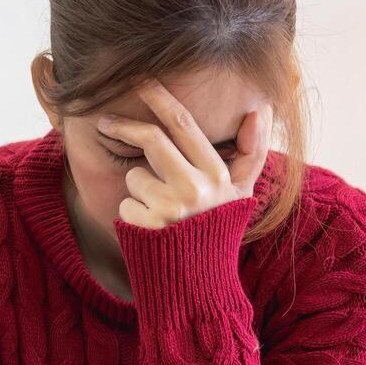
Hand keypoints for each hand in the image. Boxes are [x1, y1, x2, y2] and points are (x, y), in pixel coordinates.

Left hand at [97, 78, 272, 229]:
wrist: (198, 285)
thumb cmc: (216, 231)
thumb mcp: (241, 194)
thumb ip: (252, 151)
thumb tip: (260, 108)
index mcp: (217, 173)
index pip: (183, 123)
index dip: (158, 96)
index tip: (140, 79)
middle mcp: (195, 187)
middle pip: (151, 139)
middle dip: (123, 126)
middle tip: (105, 121)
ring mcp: (170, 207)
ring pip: (135, 176)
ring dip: (139, 190)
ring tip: (160, 212)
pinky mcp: (147, 227)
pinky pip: (125, 204)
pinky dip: (131, 215)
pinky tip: (150, 231)